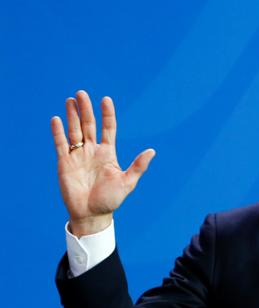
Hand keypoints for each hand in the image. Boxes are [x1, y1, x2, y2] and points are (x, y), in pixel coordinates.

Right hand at [51, 91, 154, 235]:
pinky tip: (57, 119)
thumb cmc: (110, 200)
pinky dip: (58, 132)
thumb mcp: (127, 182)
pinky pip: (61, 145)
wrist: (91, 215)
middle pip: (88, 125)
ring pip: (74, 131)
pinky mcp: (65, 163)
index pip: (108, 128)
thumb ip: (138, 166)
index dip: (107, 114)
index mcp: (108, 153)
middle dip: (85, 109)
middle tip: (82, 93)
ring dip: (72, 116)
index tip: (106, 99)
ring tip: (70, 100)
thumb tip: (152, 151)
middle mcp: (92, 151)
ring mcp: (78, 156)